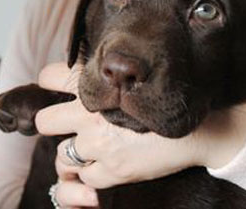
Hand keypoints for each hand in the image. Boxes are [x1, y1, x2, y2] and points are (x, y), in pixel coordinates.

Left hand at [35, 62, 245, 204]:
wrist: (200, 130)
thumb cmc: (170, 101)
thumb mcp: (136, 82)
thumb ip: (110, 78)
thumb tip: (91, 69)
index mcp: (97, 89)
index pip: (53, 76)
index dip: (48, 80)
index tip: (49, 83)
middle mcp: (92, 116)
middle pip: (45, 121)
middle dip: (51, 122)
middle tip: (62, 123)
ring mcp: (101, 147)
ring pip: (63, 155)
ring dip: (72, 153)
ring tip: (86, 148)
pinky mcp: (114, 172)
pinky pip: (85, 177)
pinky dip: (90, 174)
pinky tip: (102, 165)